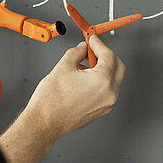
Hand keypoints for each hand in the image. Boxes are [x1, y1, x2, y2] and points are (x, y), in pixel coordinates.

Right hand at [0, 34, 124, 162]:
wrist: (44, 122)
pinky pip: (107, 90)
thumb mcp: (63, 66)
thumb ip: (77, 52)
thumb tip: (82, 48)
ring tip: (85, 64)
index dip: (99, 44)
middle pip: (118, 67)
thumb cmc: (51, 101)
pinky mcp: (101, 110)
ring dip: (104, 68)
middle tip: (92, 50)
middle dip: (106, 55)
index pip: (109, 55)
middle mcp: (109, 94)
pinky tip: (86, 77)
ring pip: (114, 79)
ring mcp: (107, 104)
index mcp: (102, 81)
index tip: (92, 40)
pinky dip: (101, 80)